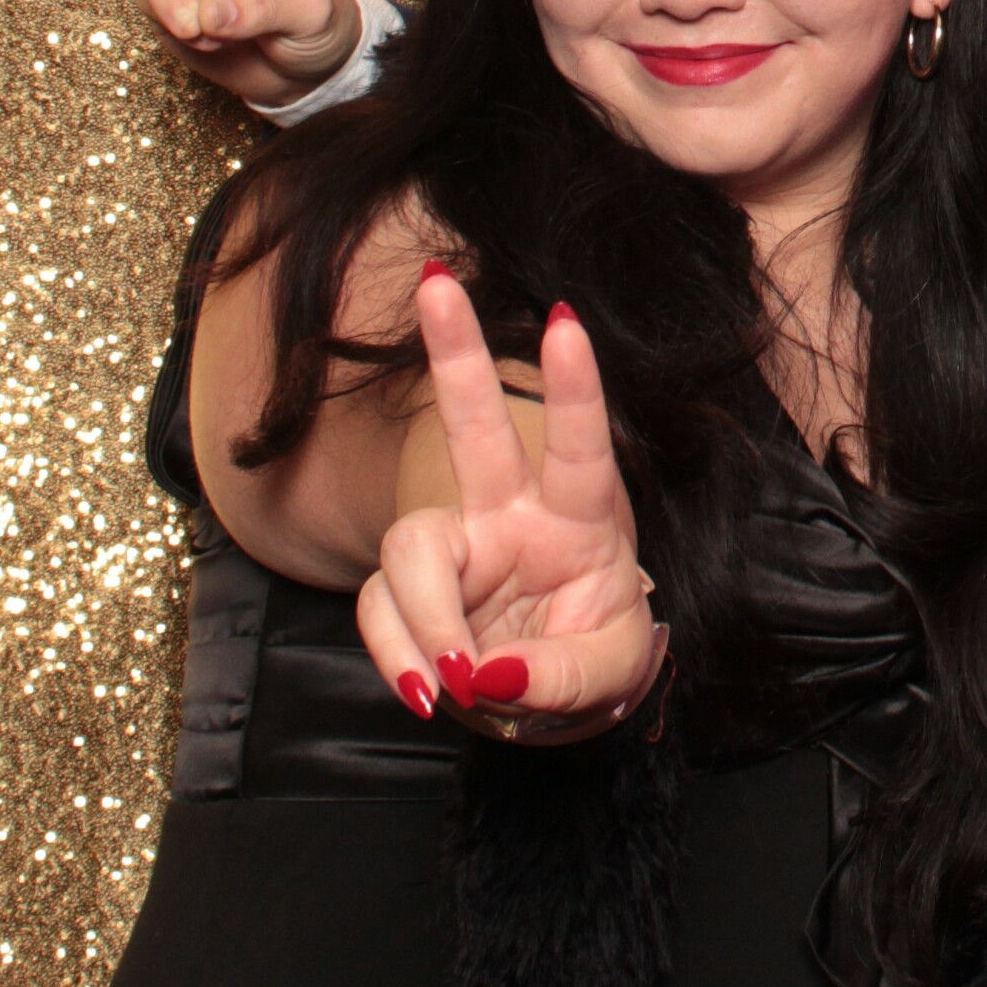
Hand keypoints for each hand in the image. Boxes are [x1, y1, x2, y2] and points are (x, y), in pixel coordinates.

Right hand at [357, 270, 667, 737]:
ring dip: (426, 619)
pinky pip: (379, 609)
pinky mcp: (408, 588)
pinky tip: (429, 690)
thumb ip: (554, 674)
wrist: (550, 706)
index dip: (573, 389)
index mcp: (582, 519)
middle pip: (476, 427)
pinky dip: (399, 658)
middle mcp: (513, 513)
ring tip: (457, 682)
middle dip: (456, 352)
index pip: (582, 448)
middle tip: (436, 281)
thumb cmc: (596, 660)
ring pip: (411, 549)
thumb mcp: (606, 674)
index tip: (566, 322)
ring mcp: (457, 546)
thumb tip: (481, 670)